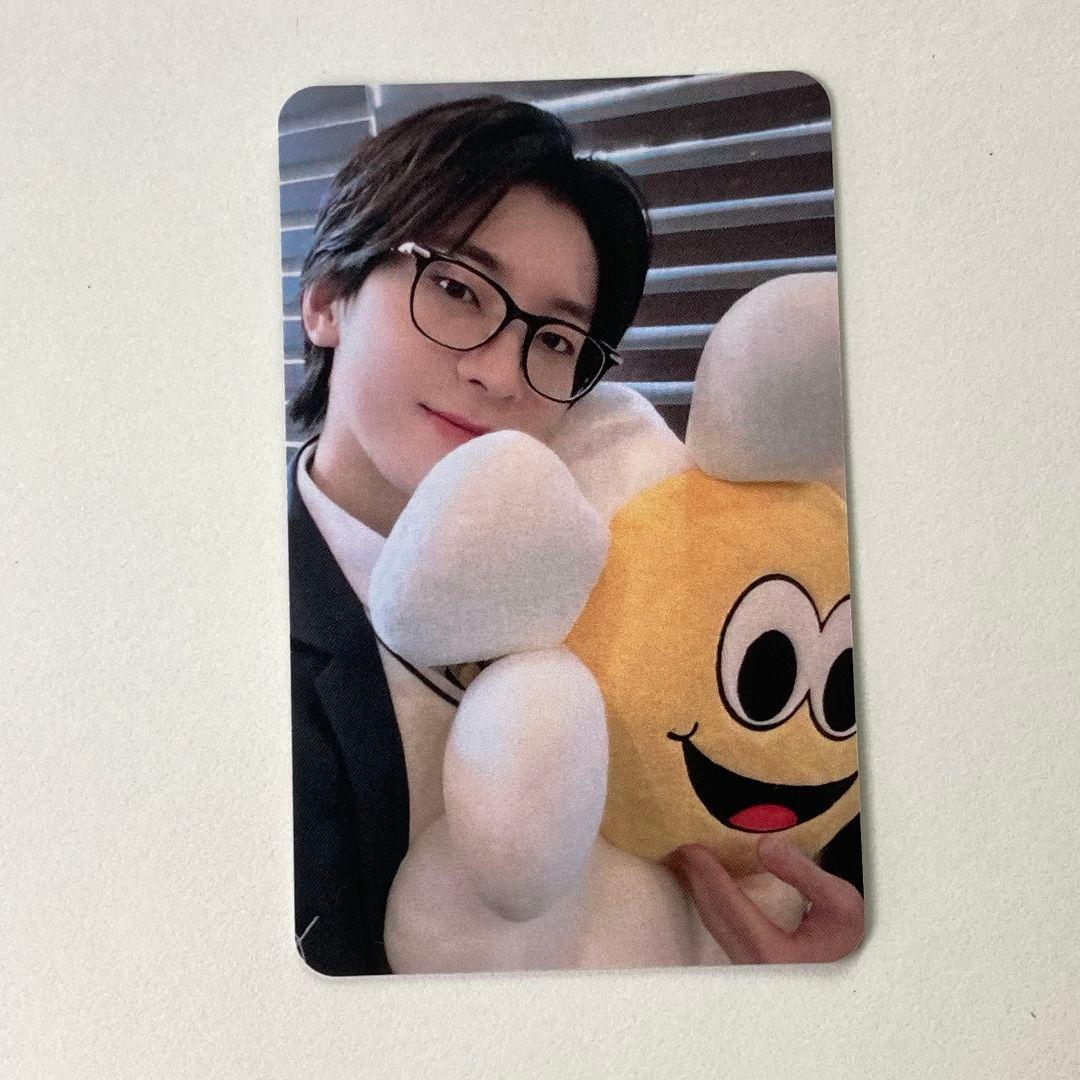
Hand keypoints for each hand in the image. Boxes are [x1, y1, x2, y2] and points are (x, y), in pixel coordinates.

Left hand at [664, 835, 864, 963]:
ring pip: (715, 924)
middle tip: (677, 843)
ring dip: (698, 889)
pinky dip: (710, 901)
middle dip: (695, 878)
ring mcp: (753, 967)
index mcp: (777, 955)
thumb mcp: (839, 901)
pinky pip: (722, 928)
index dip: (708, 875)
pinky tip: (705, 881)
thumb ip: (801, 872)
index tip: (690, 848)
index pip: (732, 908)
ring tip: (685, 857)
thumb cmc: (851, 936)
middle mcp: (759, 966)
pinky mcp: (753, 962)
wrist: (862, 972)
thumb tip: (763, 843)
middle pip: (716, 916)